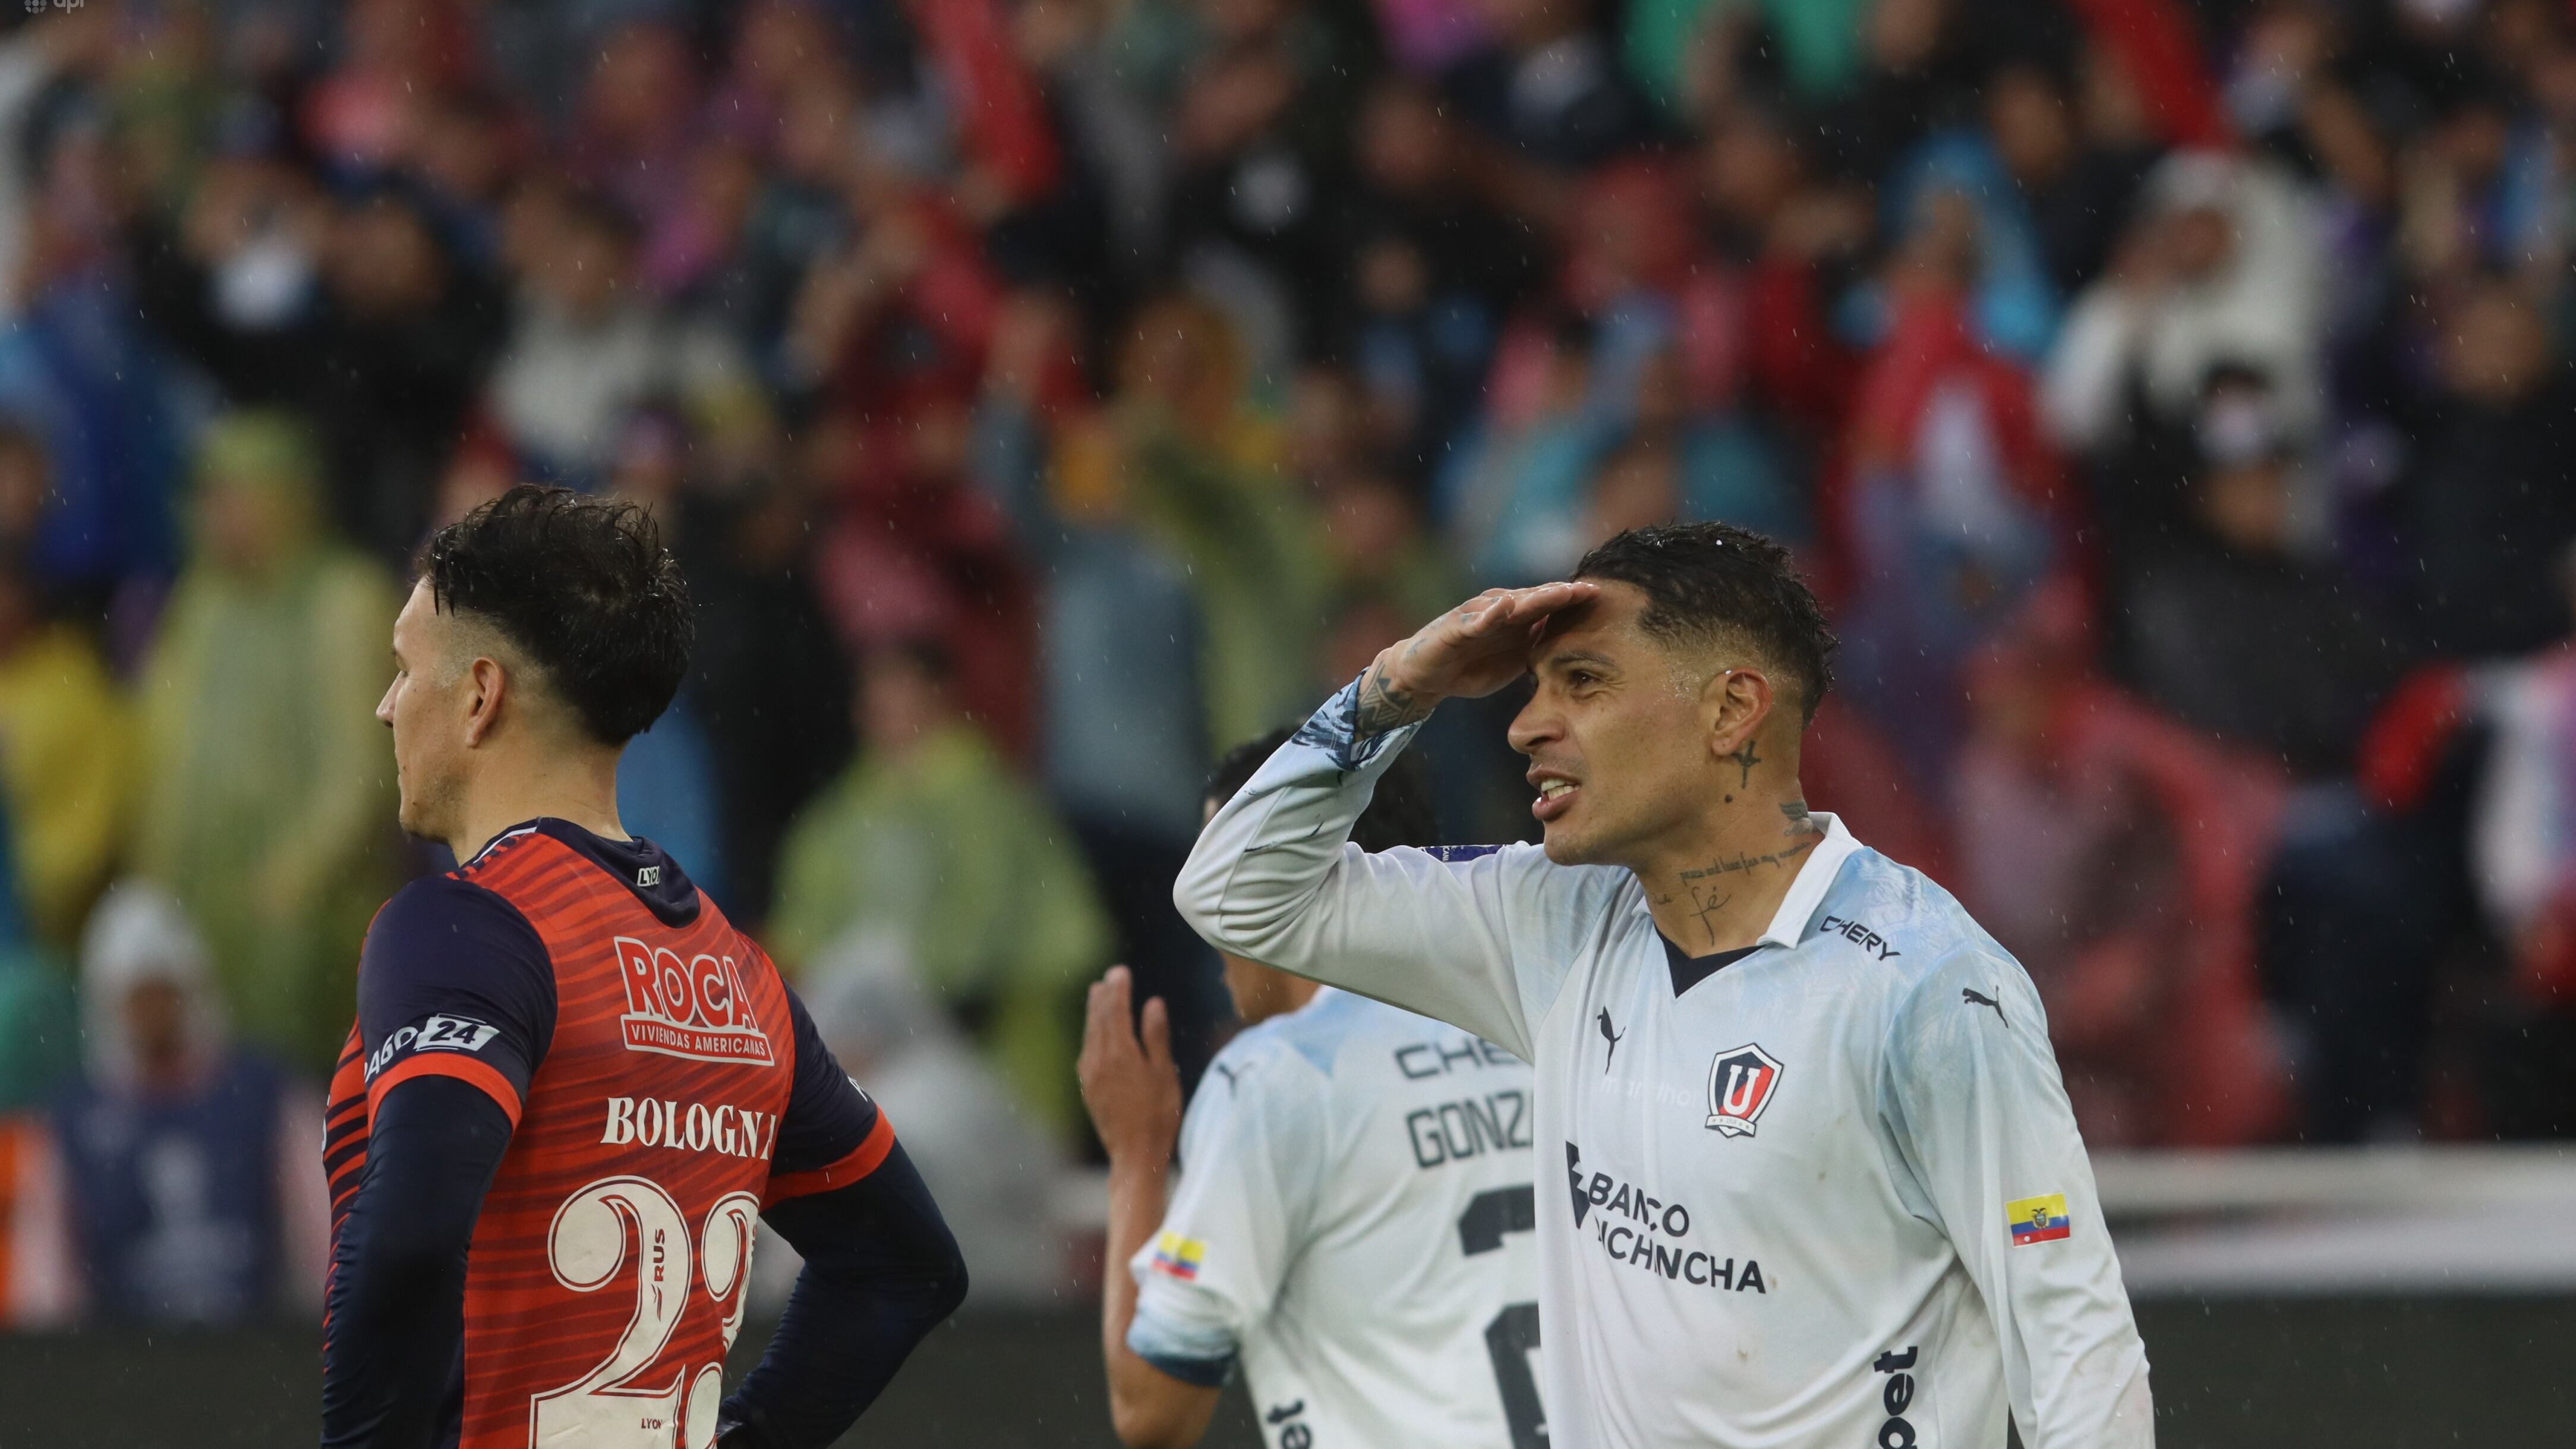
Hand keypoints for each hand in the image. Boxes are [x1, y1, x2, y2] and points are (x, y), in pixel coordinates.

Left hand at [1078, 966, 1181, 1166]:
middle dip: (1104, 995)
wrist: (1135, 1154)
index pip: (1115, 1010)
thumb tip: (1153, 1003)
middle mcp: (1099, 1060)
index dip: (1118, 989)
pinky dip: (1091, 1033)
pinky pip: (1086, 1050)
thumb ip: (1156, 1036)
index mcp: (1120, 1053)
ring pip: (1090, 1034)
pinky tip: (1094, 1032)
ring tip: (1097, 994)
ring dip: (1094, 1011)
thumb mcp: (1164, 1073)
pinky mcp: (1088, 1088)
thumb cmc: (1158, 1115)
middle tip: (1110, 976)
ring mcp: (1090, 1075)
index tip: (1121, 971)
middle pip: (1098, 1019)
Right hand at [1356, 581, 1599, 733]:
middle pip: (1535, 598)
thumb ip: (1538, 647)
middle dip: (1561, 594)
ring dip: (1535, 598)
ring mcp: (1476, 616)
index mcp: (1515, 618)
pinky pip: (1474, 619)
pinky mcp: (1455, 627)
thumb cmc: (1472, 667)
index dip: (1572, 600)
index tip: (1600, 595)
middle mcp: (1498, 609)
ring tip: (1559, 593)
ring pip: (1510, 604)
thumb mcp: (1514, 660)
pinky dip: (1490, 613)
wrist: (1427, 675)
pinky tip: (1505, 606)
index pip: (1548, 604)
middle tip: (1588, 590)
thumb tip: (1573, 646)